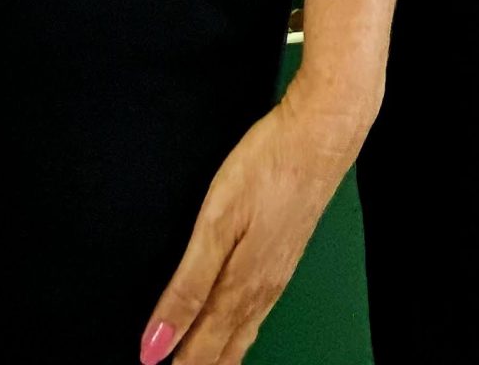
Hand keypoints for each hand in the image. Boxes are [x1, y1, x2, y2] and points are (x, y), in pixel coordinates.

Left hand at [139, 88, 364, 363]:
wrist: (322, 135)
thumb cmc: (267, 169)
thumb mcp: (216, 225)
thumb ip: (187, 287)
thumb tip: (156, 344)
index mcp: (241, 287)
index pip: (202, 350)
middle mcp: (262, 289)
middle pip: (226, 349)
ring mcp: (278, 273)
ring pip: (245, 333)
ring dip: (220, 356)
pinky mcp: (287, 255)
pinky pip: (259, 312)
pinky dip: (240, 333)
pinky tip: (238, 327)